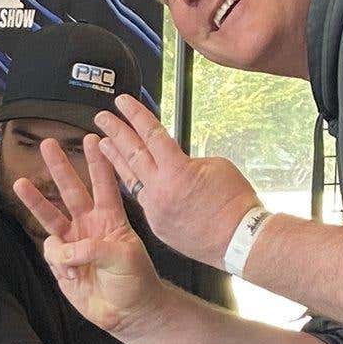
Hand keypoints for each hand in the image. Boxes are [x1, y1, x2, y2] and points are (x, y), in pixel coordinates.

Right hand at [13, 134, 164, 336]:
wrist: (128, 313)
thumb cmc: (135, 281)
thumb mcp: (124, 258)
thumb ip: (94, 247)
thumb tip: (65, 248)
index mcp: (111, 219)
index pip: (104, 185)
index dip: (98, 163)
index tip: (93, 139)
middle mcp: (89, 225)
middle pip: (71, 191)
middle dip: (59, 168)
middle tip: (48, 145)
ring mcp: (73, 242)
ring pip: (50, 216)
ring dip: (35, 200)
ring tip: (19, 183)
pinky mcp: (61, 262)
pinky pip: (51, 252)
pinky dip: (60, 262)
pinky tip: (73, 275)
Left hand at [94, 95, 260, 268]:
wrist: (240, 241)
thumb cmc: (235, 204)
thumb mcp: (216, 166)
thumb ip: (189, 160)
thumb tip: (176, 160)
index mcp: (177, 169)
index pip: (150, 133)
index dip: (135, 115)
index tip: (122, 102)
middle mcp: (160, 189)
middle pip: (132, 153)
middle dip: (115, 132)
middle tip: (103, 118)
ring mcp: (156, 209)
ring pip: (130, 178)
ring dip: (115, 159)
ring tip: (102, 144)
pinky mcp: (157, 225)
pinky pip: (143, 201)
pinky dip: (136, 187)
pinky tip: (128, 178)